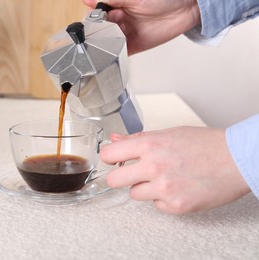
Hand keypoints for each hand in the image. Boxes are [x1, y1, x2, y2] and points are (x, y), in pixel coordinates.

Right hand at [82, 0, 200, 54]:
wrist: (185, 8)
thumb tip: (87, 0)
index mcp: (116, 5)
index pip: (98, 15)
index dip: (93, 20)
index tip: (89, 24)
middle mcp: (119, 20)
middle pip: (101, 30)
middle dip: (98, 33)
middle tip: (101, 34)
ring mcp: (126, 33)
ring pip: (108, 42)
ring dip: (105, 45)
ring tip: (107, 43)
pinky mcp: (134, 46)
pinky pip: (120, 53)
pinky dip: (114, 56)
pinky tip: (110, 55)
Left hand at [100, 127, 249, 213]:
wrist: (236, 159)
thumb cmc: (205, 144)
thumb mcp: (168, 133)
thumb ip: (138, 139)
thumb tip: (115, 139)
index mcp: (150, 145)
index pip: (108, 154)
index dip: (109, 157)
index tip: (113, 159)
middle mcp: (154, 166)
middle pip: (113, 180)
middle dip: (120, 176)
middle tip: (131, 173)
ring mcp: (164, 188)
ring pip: (134, 193)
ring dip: (144, 187)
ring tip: (164, 178)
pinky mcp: (176, 205)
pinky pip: (156, 205)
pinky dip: (163, 198)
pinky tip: (177, 187)